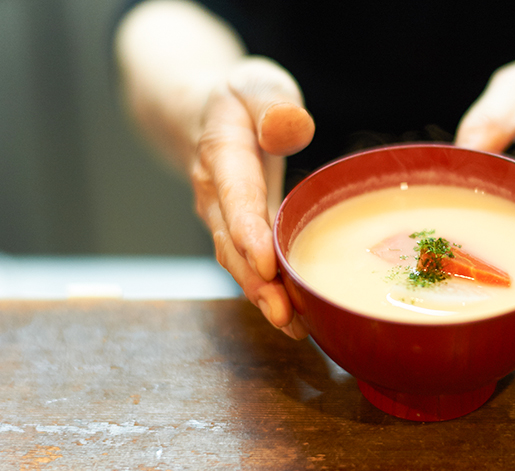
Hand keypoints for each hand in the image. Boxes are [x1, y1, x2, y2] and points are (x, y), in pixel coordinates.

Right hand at [191, 56, 314, 337]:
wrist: (203, 114)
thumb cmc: (241, 100)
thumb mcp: (258, 84)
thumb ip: (272, 103)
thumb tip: (288, 128)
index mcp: (222, 153)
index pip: (234, 196)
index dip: (250, 233)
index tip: (268, 263)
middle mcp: (214, 193)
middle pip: (233, 244)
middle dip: (258, 284)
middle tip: (287, 316)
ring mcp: (221, 217)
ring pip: (238, 263)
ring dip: (264, 297)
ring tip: (296, 328)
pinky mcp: (235, 232)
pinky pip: (247, 265)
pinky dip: (268, 292)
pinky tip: (296, 318)